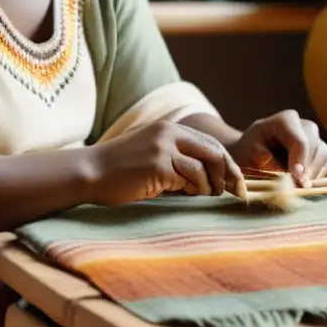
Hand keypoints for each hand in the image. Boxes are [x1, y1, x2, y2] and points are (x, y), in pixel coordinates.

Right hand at [84, 121, 246, 205]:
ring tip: (204, 197)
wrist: (90, 171)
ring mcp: (164, 148)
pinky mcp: (158, 166)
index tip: (236, 183)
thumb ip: (177, 157)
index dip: (228, 164)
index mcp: (169, 128)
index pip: (210, 143)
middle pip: (214, 152)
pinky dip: (194, 190)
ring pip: (204, 167)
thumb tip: (211, 179)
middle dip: (230, 175)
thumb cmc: (120, 170)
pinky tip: (186, 196)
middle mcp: (169, 133)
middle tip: (236, 194)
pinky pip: (189, 179)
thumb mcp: (151, 154)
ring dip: (210, 187)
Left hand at [227, 110, 326, 186]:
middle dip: (308, 173)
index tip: (296, 180)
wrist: (251, 156)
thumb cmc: (248, 154)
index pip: (300, 141)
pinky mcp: (325, 153)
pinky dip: (322, 178)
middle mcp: (305, 126)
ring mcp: (318, 139)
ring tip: (299, 189)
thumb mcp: (250, 157)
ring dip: (315, 177)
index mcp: (286, 120)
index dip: (300, 162)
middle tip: (297, 190)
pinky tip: (306, 185)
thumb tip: (289, 180)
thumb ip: (269, 165)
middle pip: (317, 150)